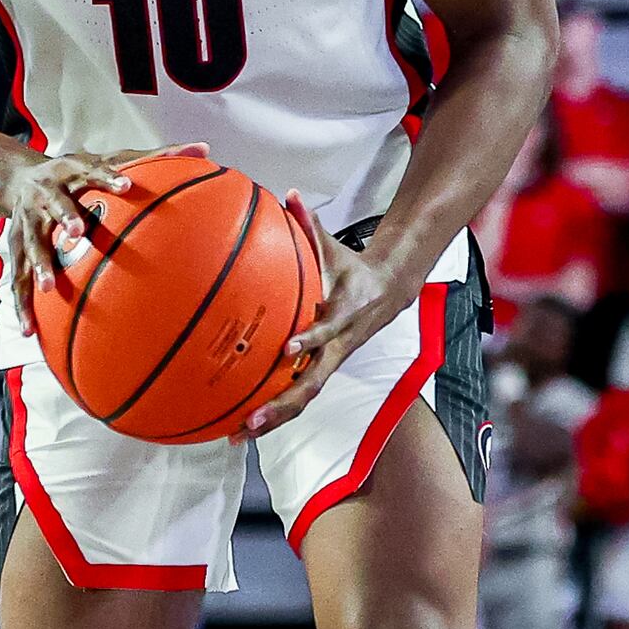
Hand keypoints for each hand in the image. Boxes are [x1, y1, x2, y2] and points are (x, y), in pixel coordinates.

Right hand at [0, 145, 200, 332]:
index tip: (126, 186)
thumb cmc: (78, 172)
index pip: (92, 171)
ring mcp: (27, 221)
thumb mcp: (110, 159)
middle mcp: (46, 194)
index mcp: (72, 172)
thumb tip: (203, 147)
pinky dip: (23, 304)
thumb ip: (156, 157)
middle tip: (77, 232)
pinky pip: (19, 277)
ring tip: (50, 287)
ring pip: (30, 243)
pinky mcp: (16, 245)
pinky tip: (29, 330)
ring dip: (39, 264)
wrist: (21, 179)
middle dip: (65, 217)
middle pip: (55, 204)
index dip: (108, 178)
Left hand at [247, 194, 403, 435]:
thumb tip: (288, 194)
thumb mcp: (334, 247)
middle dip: (283, 402)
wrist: (389, 292)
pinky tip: (241, 427)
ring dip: (274, 418)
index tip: (288, 347)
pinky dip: (274, 413)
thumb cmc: (351, 268)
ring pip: (304, 398)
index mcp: (343, 314)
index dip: (310, 339)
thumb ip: (309, 224)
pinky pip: (299, 396)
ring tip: (239, 435)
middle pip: (313, 382)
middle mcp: (337, 347)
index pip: (327, 330)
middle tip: (252, 417)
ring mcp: (330, 363)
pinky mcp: (322, 370)